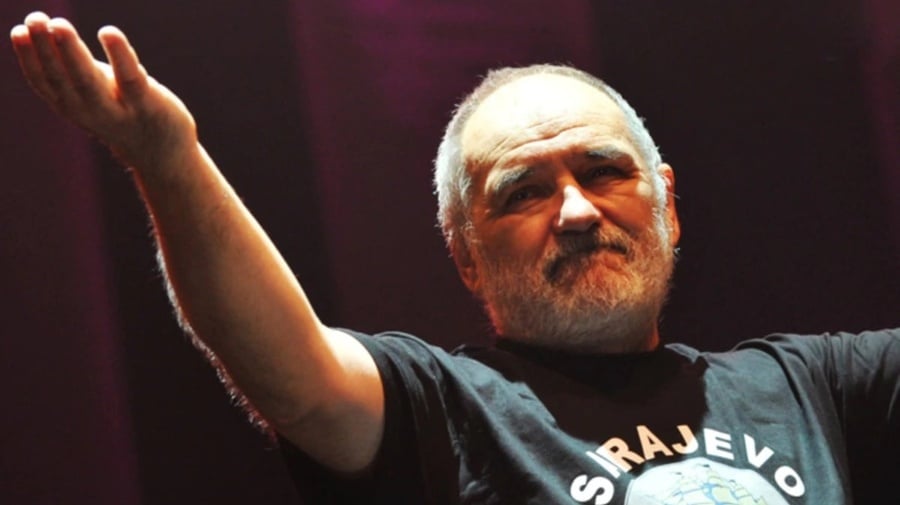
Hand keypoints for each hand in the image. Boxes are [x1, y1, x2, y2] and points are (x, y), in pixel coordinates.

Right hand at [10, 11, 196, 169]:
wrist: (163, 155)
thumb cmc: (124, 113)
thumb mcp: (93, 94)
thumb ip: (73, 71)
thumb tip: (51, 32)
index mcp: (72, 106)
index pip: (44, 83)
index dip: (28, 58)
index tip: (18, 31)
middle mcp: (91, 112)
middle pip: (62, 80)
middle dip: (45, 49)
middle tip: (35, 19)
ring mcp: (119, 110)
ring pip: (90, 81)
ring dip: (72, 52)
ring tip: (59, 24)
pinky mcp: (148, 105)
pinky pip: (131, 79)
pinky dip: (119, 55)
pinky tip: (109, 32)